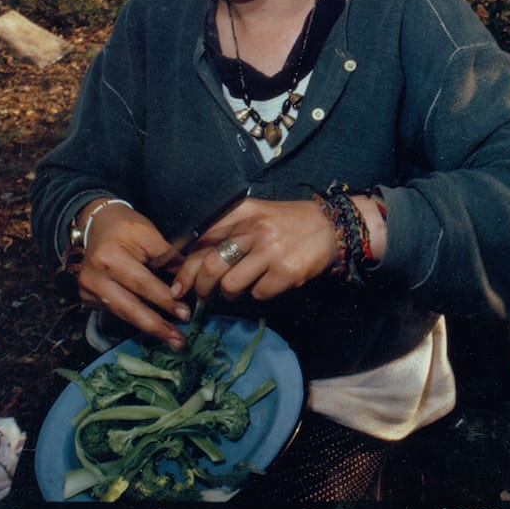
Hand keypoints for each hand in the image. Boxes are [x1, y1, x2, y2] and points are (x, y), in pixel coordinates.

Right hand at [73, 200, 190, 346]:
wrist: (97, 223)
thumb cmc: (126, 227)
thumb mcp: (149, 235)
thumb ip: (168, 259)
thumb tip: (190, 283)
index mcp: (109, 258)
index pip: (142, 284)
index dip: (165, 300)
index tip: (185, 314)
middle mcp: (94, 278)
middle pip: (129, 308)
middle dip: (156, 326)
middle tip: (179, 340)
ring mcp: (87, 290)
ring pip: (122, 314)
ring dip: (149, 328)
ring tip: (172, 339)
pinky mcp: (87, 298)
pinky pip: (116, 312)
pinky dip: (136, 319)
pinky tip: (154, 327)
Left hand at [171, 197, 338, 303]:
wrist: (332, 226)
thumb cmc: (287, 224)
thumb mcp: (255, 215)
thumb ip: (227, 231)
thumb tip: (192, 260)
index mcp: (241, 212)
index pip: (201, 239)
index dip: (183, 265)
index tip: (177, 283)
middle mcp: (253, 229)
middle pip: (209, 265)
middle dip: (199, 287)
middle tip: (199, 296)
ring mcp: (270, 251)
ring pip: (230, 285)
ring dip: (228, 295)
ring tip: (235, 291)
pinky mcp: (286, 272)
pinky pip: (258, 294)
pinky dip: (258, 295)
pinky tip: (267, 284)